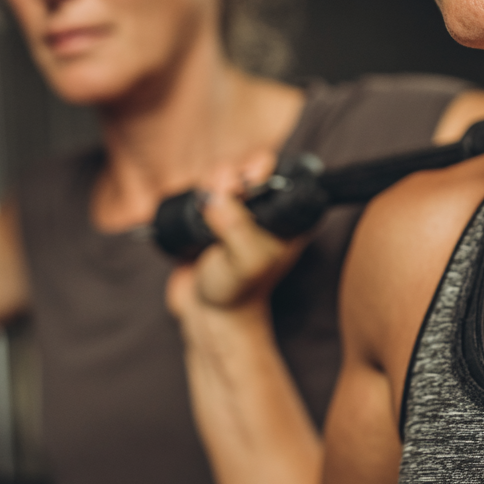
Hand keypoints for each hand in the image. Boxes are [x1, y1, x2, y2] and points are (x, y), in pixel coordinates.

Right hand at [166, 152, 309, 330]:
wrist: (208, 316)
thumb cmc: (237, 293)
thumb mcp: (247, 262)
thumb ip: (237, 228)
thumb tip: (217, 198)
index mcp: (286, 216)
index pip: (279, 172)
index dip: (258, 168)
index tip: (243, 182)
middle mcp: (264, 208)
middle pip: (246, 167)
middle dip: (229, 175)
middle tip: (220, 193)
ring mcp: (238, 210)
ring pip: (224, 175)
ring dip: (211, 181)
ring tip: (205, 204)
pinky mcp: (213, 214)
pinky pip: (205, 189)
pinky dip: (197, 190)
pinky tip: (197, 206)